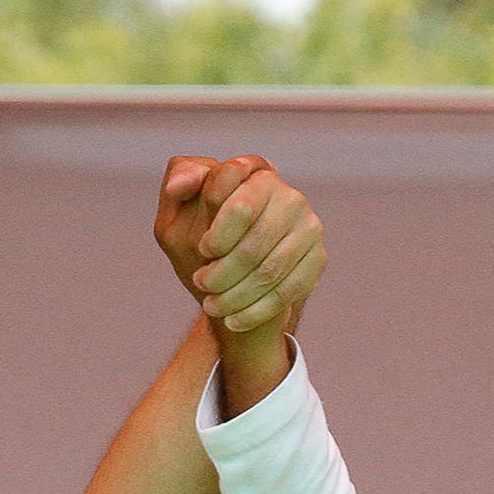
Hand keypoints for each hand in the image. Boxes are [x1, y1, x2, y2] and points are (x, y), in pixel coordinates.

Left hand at [155, 155, 323, 338]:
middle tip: (202, 284)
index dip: (216, 226)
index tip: (202, 249)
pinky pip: (287, 291)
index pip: (235, 189)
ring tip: (211, 306)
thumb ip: (176, 185)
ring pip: (269, 269)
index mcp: (255, 172)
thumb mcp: (179, 213)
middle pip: (253, 240)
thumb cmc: (207, 240)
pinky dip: (255, 311)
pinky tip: (233, 320)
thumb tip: (180, 183)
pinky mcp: (317, 258)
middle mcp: (288, 195)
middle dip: (222, 269)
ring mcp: (308, 227)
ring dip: (235, 295)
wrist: (241, 278)